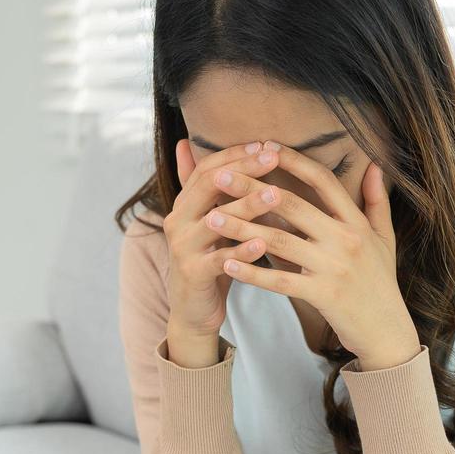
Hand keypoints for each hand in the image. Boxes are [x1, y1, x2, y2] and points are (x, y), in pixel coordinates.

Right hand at [163, 140, 280, 366]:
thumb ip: (199, 186)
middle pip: (210, 185)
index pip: (208, 167)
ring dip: (248, 206)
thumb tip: (183, 142)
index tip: (266, 144)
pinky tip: (264, 245)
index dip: (236, 154)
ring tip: (276, 194)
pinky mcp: (192, 274)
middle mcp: (178, 220)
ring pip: (217, 220)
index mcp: (184, 204)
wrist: (191, 311)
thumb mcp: (204, 220)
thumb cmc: (207, 260)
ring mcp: (183, 247)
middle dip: (243, 169)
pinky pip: (219, 260)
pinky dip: (242, 251)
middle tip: (273, 158)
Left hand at [204, 142, 420, 370]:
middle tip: (220, 177)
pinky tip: (227, 263)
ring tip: (213, 218)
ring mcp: (334, 268)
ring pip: (280, 241)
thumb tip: (375, 167)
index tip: (264, 147)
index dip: (293, 161)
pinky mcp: (323, 295)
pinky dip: (253, 273)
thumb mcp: (386, 239)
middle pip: (292, 205)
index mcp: (356, 222)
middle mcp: (345, 240)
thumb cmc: (382, 283)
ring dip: (242, 228)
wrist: (388, 331)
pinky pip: (280, 281)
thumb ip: (378, 202)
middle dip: (253, 189)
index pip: (323, 181)